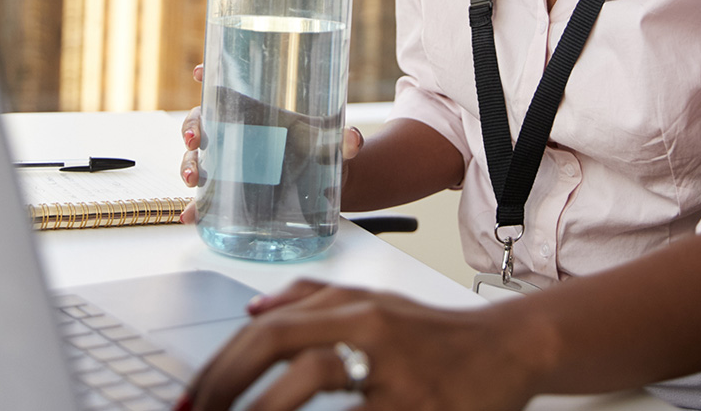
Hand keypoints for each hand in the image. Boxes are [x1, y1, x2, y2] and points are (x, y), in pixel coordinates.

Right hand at [177, 64, 363, 223]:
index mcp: (253, 111)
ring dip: (187, 166)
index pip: (224, 86)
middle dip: (190, 127)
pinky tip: (190, 217)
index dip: (209, 76)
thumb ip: (343, 141)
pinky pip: (204, 197)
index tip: (200, 71)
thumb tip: (353, 140)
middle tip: (194, 138)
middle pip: (199, 120)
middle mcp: (233, 133)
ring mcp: (227, 162)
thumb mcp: (330, 143)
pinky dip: (194, 207)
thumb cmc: (320, 151)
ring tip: (193, 179)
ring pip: (195, 157)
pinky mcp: (229, 192)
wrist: (323, 187)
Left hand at [180, 280, 539, 410]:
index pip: (268, 327)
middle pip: (280, 342)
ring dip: (265, 408)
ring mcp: (395, 369)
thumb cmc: (434, 335)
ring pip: (315, 377)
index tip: (191, 397)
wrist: (509, 349)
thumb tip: (251, 311)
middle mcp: (368, 329)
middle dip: (228, 384)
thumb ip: (312, 300)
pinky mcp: (417, 406)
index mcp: (351, 306)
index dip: (222, 363)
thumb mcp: (374, 303)